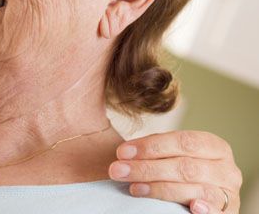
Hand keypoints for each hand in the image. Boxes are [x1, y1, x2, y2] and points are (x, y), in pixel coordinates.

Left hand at [108, 130, 241, 212]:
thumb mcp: (174, 155)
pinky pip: (218, 212)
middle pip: (185, 167)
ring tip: (133, 188)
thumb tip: (124, 154)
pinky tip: (191, 208)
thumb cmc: (182, 171)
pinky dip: (205, 210)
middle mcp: (227, 169)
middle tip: (117, 171)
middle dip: (147, 168)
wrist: (203, 196)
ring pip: (195, 190)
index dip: (151, 146)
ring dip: (160, 189)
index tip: (121, 152)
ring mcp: (229, 194)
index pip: (183, 141)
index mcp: (215, 147)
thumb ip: (156, 150)